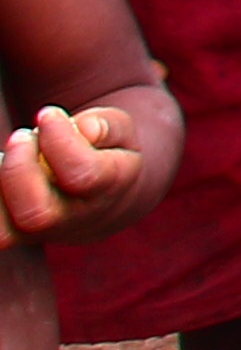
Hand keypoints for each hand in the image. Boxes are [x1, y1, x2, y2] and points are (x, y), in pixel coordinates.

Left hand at [0, 105, 150, 244]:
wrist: (102, 201)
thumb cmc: (108, 156)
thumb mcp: (120, 132)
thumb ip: (107, 125)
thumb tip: (84, 128)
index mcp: (108, 189)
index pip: (82, 173)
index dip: (59, 140)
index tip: (48, 114)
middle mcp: (72, 219)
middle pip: (36, 213)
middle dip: (18, 168)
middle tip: (21, 136)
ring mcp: (38, 233)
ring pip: (2, 232)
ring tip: (8, 155)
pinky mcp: (11, 235)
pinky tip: (0, 166)